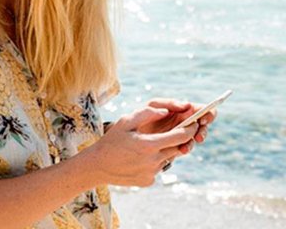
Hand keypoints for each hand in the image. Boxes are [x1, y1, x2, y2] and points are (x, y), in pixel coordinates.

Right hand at [82, 106, 198, 186]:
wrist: (97, 166)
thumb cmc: (110, 141)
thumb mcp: (125, 121)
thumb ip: (147, 113)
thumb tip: (166, 111)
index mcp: (149, 144)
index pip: (180, 136)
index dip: (190, 128)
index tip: (194, 122)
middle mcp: (153, 161)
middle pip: (178, 148)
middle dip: (179, 138)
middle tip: (174, 131)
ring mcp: (151, 173)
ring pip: (168, 158)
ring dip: (164, 150)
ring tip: (146, 145)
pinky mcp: (148, 181)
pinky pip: (158, 168)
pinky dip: (153, 161)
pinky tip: (138, 158)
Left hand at [140, 98, 216, 152]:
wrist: (129, 133)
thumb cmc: (142, 115)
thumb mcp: (153, 105)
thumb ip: (169, 103)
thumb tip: (187, 105)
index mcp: (184, 110)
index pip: (202, 110)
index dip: (208, 113)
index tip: (203, 119)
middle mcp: (186, 122)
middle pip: (203, 126)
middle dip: (203, 131)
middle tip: (198, 136)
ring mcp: (182, 135)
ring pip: (195, 138)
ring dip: (193, 142)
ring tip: (186, 146)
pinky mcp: (176, 146)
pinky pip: (185, 147)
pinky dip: (185, 148)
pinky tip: (181, 150)